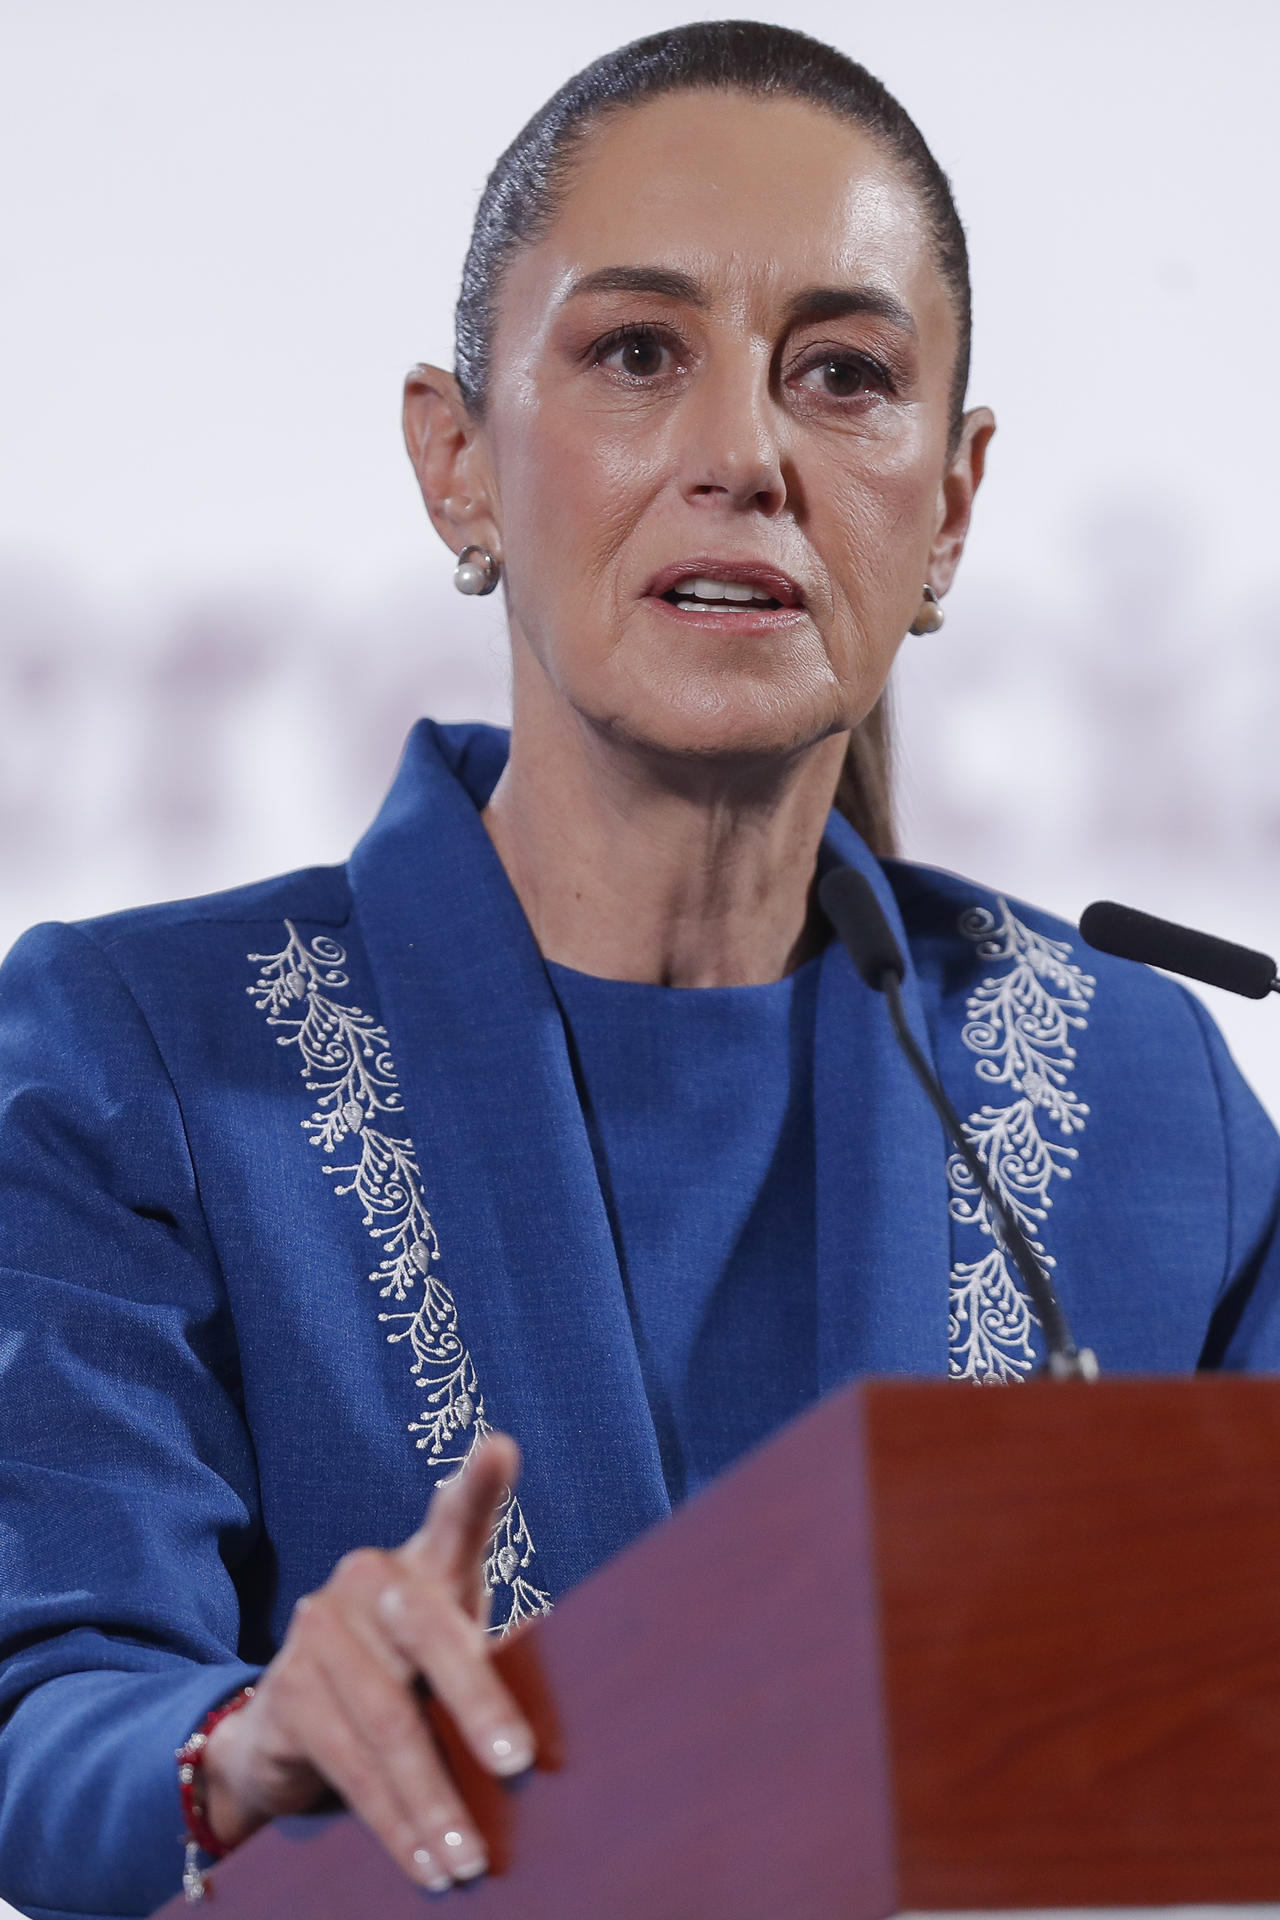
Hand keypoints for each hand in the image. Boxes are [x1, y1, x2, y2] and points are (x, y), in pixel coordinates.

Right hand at [201, 1433, 533, 1891]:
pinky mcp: (285, 1689)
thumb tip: (558, 1741)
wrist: (292, 1732)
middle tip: (522, 1767)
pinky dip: (395, 1824)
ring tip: (472, 1863)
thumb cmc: (407, 1687)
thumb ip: (492, 1671)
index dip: (477, 1487)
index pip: (456, 1521)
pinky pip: (349, 1763)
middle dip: (480, 1708)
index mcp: (426, 1565)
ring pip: (389, 1719)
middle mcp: (370, 1579)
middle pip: (432, 1638)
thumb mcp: (451, 1668)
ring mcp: (321, 1628)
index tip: (501, 1449)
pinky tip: (425, 1862)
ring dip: (435, 1800)